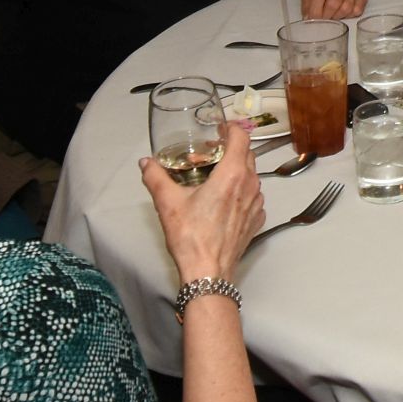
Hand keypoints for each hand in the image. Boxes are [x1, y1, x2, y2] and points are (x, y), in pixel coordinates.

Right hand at [141, 121, 264, 284]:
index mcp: (232, 174)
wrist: (208, 273)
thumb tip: (146, 163)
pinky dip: (240, 191)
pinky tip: (222, 201)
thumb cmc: (191, 237)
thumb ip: (155, 177)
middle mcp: (250, 185)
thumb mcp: (168, 203)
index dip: (231, 128)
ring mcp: (257, 204)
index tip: (220, 128)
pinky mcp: (257, 220)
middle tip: (208, 154)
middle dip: (229, 149)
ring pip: (251, 176)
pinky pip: (252, 196)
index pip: (241, 138)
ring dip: (236, 171)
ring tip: (213, 177)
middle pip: (247, 155)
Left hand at [300, 0, 366, 18]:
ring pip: (346, 9)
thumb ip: (307, 0)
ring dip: (336, 16)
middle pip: (333, 5)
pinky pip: (357, 11)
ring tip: (331, 14)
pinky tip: (342, 11)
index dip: (314, 11)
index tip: (311, 20)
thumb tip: (308, 18)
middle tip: (320, 20)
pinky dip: (348, 15)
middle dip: (325, 17)